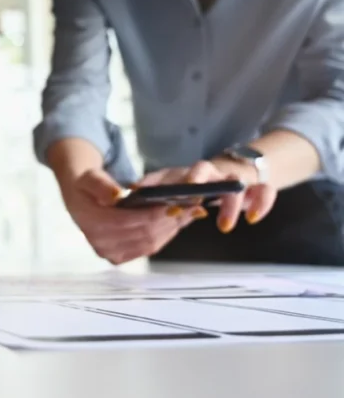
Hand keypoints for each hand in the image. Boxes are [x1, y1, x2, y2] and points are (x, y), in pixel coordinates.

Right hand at [60, 169, 200, 264]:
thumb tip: (117, 196)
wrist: (79, 199)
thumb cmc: (86, 187)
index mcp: (91, 223)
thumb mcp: (90, 177)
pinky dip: (165, 235)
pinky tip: (176, 221)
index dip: (154, 213)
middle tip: (189, 205)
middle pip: (144, 234)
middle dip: (168, 220)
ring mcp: (110, 254)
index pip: (129, 221)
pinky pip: (148, 248)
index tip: (175, 201)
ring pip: (150, 243)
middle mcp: (100, 244)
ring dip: (171, 228)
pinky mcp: (120, 258)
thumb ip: (102, 185)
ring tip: (189, 212)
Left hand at [137, 160, 277, 233]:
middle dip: (201, 185)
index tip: (169, 201)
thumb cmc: (197, 185)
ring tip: (223, 227)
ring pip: (236, 184)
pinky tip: (252, 217)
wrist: (234, 174)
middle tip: (195, 203)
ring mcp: (236, 180)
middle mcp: (213, 173)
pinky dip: (262, 202)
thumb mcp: (172, 184)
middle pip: (207, 171)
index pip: (179, 173)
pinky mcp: (257, 189)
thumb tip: (131, 190)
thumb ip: (154, 187)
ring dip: (230, 204)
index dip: (172, 186)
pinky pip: (265, 191)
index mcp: (188, 173)